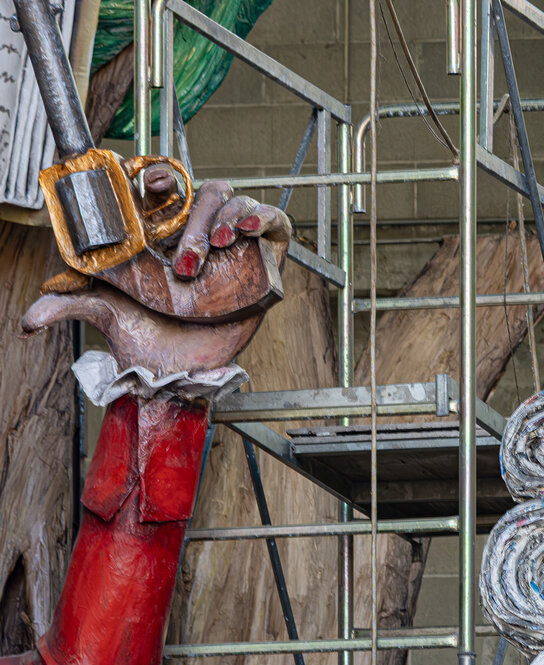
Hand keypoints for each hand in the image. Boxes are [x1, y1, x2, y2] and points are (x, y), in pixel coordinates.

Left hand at [21, 179, 292, 375]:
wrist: (185, 371)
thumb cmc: (149, 338)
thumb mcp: (105, 312)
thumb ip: (70, 304)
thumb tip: (30, 318)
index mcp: (161, 232)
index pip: (165, 185)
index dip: (160, 173)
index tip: (150, 179)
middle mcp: (197, 231)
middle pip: (202, 192)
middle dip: (194, 216)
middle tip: (185, 259)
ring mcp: (233, 243)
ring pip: (234, 202)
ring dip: (225, 218)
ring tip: (216, 247)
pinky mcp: (265, 257)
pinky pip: (272, 221)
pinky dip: (261, 217)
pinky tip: (246, 232)